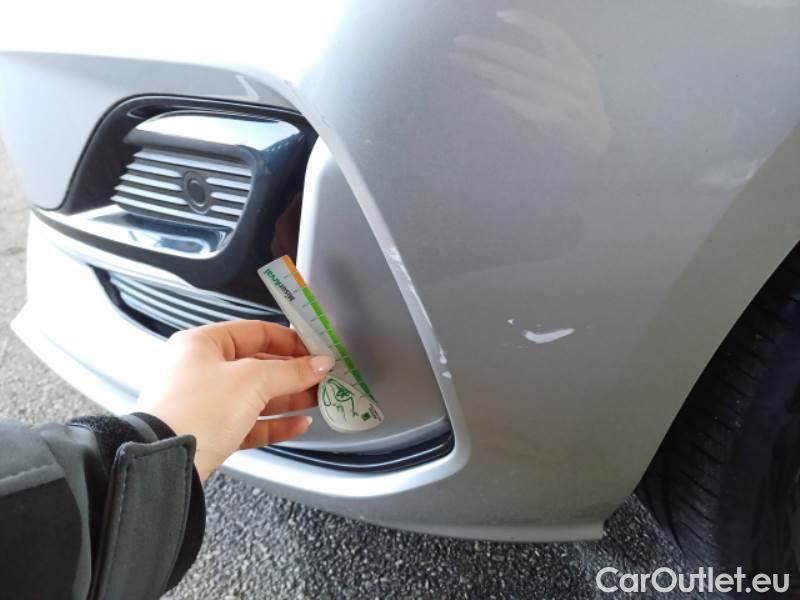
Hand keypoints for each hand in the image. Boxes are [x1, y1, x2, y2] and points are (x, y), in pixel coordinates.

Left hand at [136, 320, 333, 480]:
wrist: (165, 462)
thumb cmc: (195, 412)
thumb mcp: (251, 381)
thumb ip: (291, 371)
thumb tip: (319, 364)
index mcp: (202, 344)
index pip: (256, 332)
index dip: (290, 340)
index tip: (316, 350)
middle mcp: (200, 370)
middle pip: (258, 365)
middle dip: (293, 372)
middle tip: (322, 376)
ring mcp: (205, 403)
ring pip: (256, 396)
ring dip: (289, 398)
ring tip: (318, 398)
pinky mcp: (211, 433)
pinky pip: (250, 423)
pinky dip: (275, 423)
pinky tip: (298, 424)